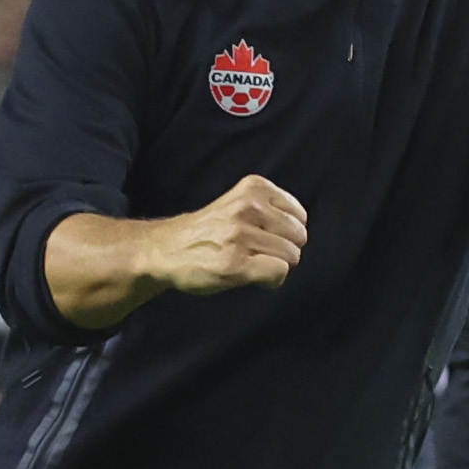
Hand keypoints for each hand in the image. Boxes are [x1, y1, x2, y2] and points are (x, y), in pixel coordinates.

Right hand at [156, 175, 308, 294]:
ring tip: (250, 262)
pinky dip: (271, 280)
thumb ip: (270, 207)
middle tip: (259, 253)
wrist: (166, 250)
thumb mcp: (240, 201)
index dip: (287, 232)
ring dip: (276, 265)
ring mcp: (240, 235)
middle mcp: (247, 207)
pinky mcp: (234, 263)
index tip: (267, 238)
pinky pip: (278, 272)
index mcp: (253, 188)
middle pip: (298, 237)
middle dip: (285, 249)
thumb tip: (302, 230)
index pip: (299, 215)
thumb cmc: (208, 230)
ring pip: (290, 256)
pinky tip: (251, 275)